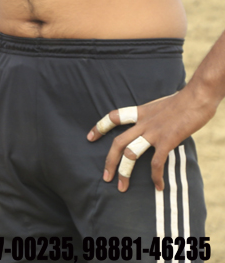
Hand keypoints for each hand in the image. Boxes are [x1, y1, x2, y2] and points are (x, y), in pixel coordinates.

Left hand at [87, 87, 217, 191]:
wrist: (196, 98)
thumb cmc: (183, 101)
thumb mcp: (160, 107)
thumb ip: (152, 118)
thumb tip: (151, 127)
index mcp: (140, 113)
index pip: (114, 117)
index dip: (100, 127)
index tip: (90, 137)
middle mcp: (143, 123)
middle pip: (118, 143)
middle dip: (109, 161)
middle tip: (105, 177)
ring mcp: (154, 133)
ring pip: (131, 154)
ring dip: (124, 172)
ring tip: (121, 187)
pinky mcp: (167, 141)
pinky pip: (156, 162)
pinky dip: (155, 176)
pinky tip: (158, 186)